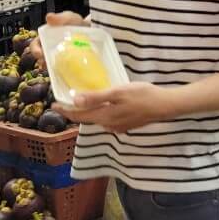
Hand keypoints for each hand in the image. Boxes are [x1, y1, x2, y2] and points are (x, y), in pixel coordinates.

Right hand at [27, 11, 87, 69]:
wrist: (91, 31)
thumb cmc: (76, 24)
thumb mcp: (69, 18)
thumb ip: (60, 18)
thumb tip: (49, 17)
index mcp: (46, 38)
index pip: (35, 46)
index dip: (35, 50)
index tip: (40, 54)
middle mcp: (49, 49)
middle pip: (41, 58)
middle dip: (43, 62)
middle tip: (48, 65)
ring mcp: (58, 58)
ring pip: (51, 66)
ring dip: (52, 69)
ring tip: (57, 70)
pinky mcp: (68, 64)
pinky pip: (62, 71)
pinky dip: (63, 73)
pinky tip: (68, 73)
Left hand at [54, 82, 173, 132]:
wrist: (165, 106)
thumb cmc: (142, 95)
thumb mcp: (118, 92)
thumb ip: (96, 97)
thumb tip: (74, 100)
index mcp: (104, 116)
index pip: (79, 116)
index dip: (65, 111)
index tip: (54, 105)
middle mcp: (108, 125)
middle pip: (87, 120)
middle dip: (75, 113)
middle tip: (65, 103)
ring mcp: (118, 127)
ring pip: (98, 120)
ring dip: (88, 114)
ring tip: (82, 104)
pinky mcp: (127, 125)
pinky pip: (108, 120)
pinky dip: (101, 114)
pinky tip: (104, 107)